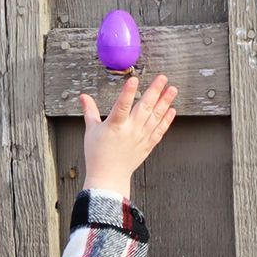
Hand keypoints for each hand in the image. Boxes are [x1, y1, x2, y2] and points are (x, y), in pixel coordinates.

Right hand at [80, 75, 176, 200]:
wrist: (108, 178)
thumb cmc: (98, 155)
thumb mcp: (91, 131)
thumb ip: (90, 111)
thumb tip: (83, 96)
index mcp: (114, 126)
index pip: (122, 105)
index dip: (128, 92)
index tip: (134, 79)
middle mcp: (130, 131)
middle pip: (144, 108)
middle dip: (154, 91)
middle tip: (162, 78)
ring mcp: (140, 138)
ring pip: (155, 117)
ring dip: (165, 102)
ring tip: (172, 89)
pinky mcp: (146, 146)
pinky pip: (159, 131)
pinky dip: (166, 121)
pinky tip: (171, 110)